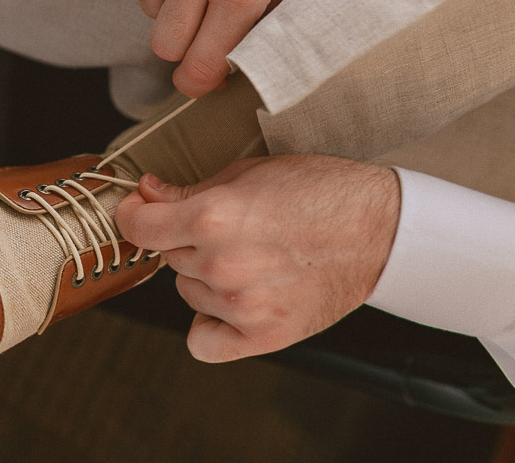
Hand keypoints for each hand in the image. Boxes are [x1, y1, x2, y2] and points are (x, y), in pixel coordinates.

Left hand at [114, 155, 399, 362]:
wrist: (380, 230)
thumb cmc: (321, 191)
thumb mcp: (248, 172)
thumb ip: (189, 189)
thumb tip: (145, 194)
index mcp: (213, 218)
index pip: (138, 227)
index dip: (133, 214)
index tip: (139, 210)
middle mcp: (223, 265)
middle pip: (168, 256)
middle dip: (185, 240)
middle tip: (228, 228)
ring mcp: (242, 304)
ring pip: (187, 291)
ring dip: (203, 277)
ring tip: (247, 257)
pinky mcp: (264, 334)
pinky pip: (203, 342)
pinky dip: (211, 325)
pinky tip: (231, 303)